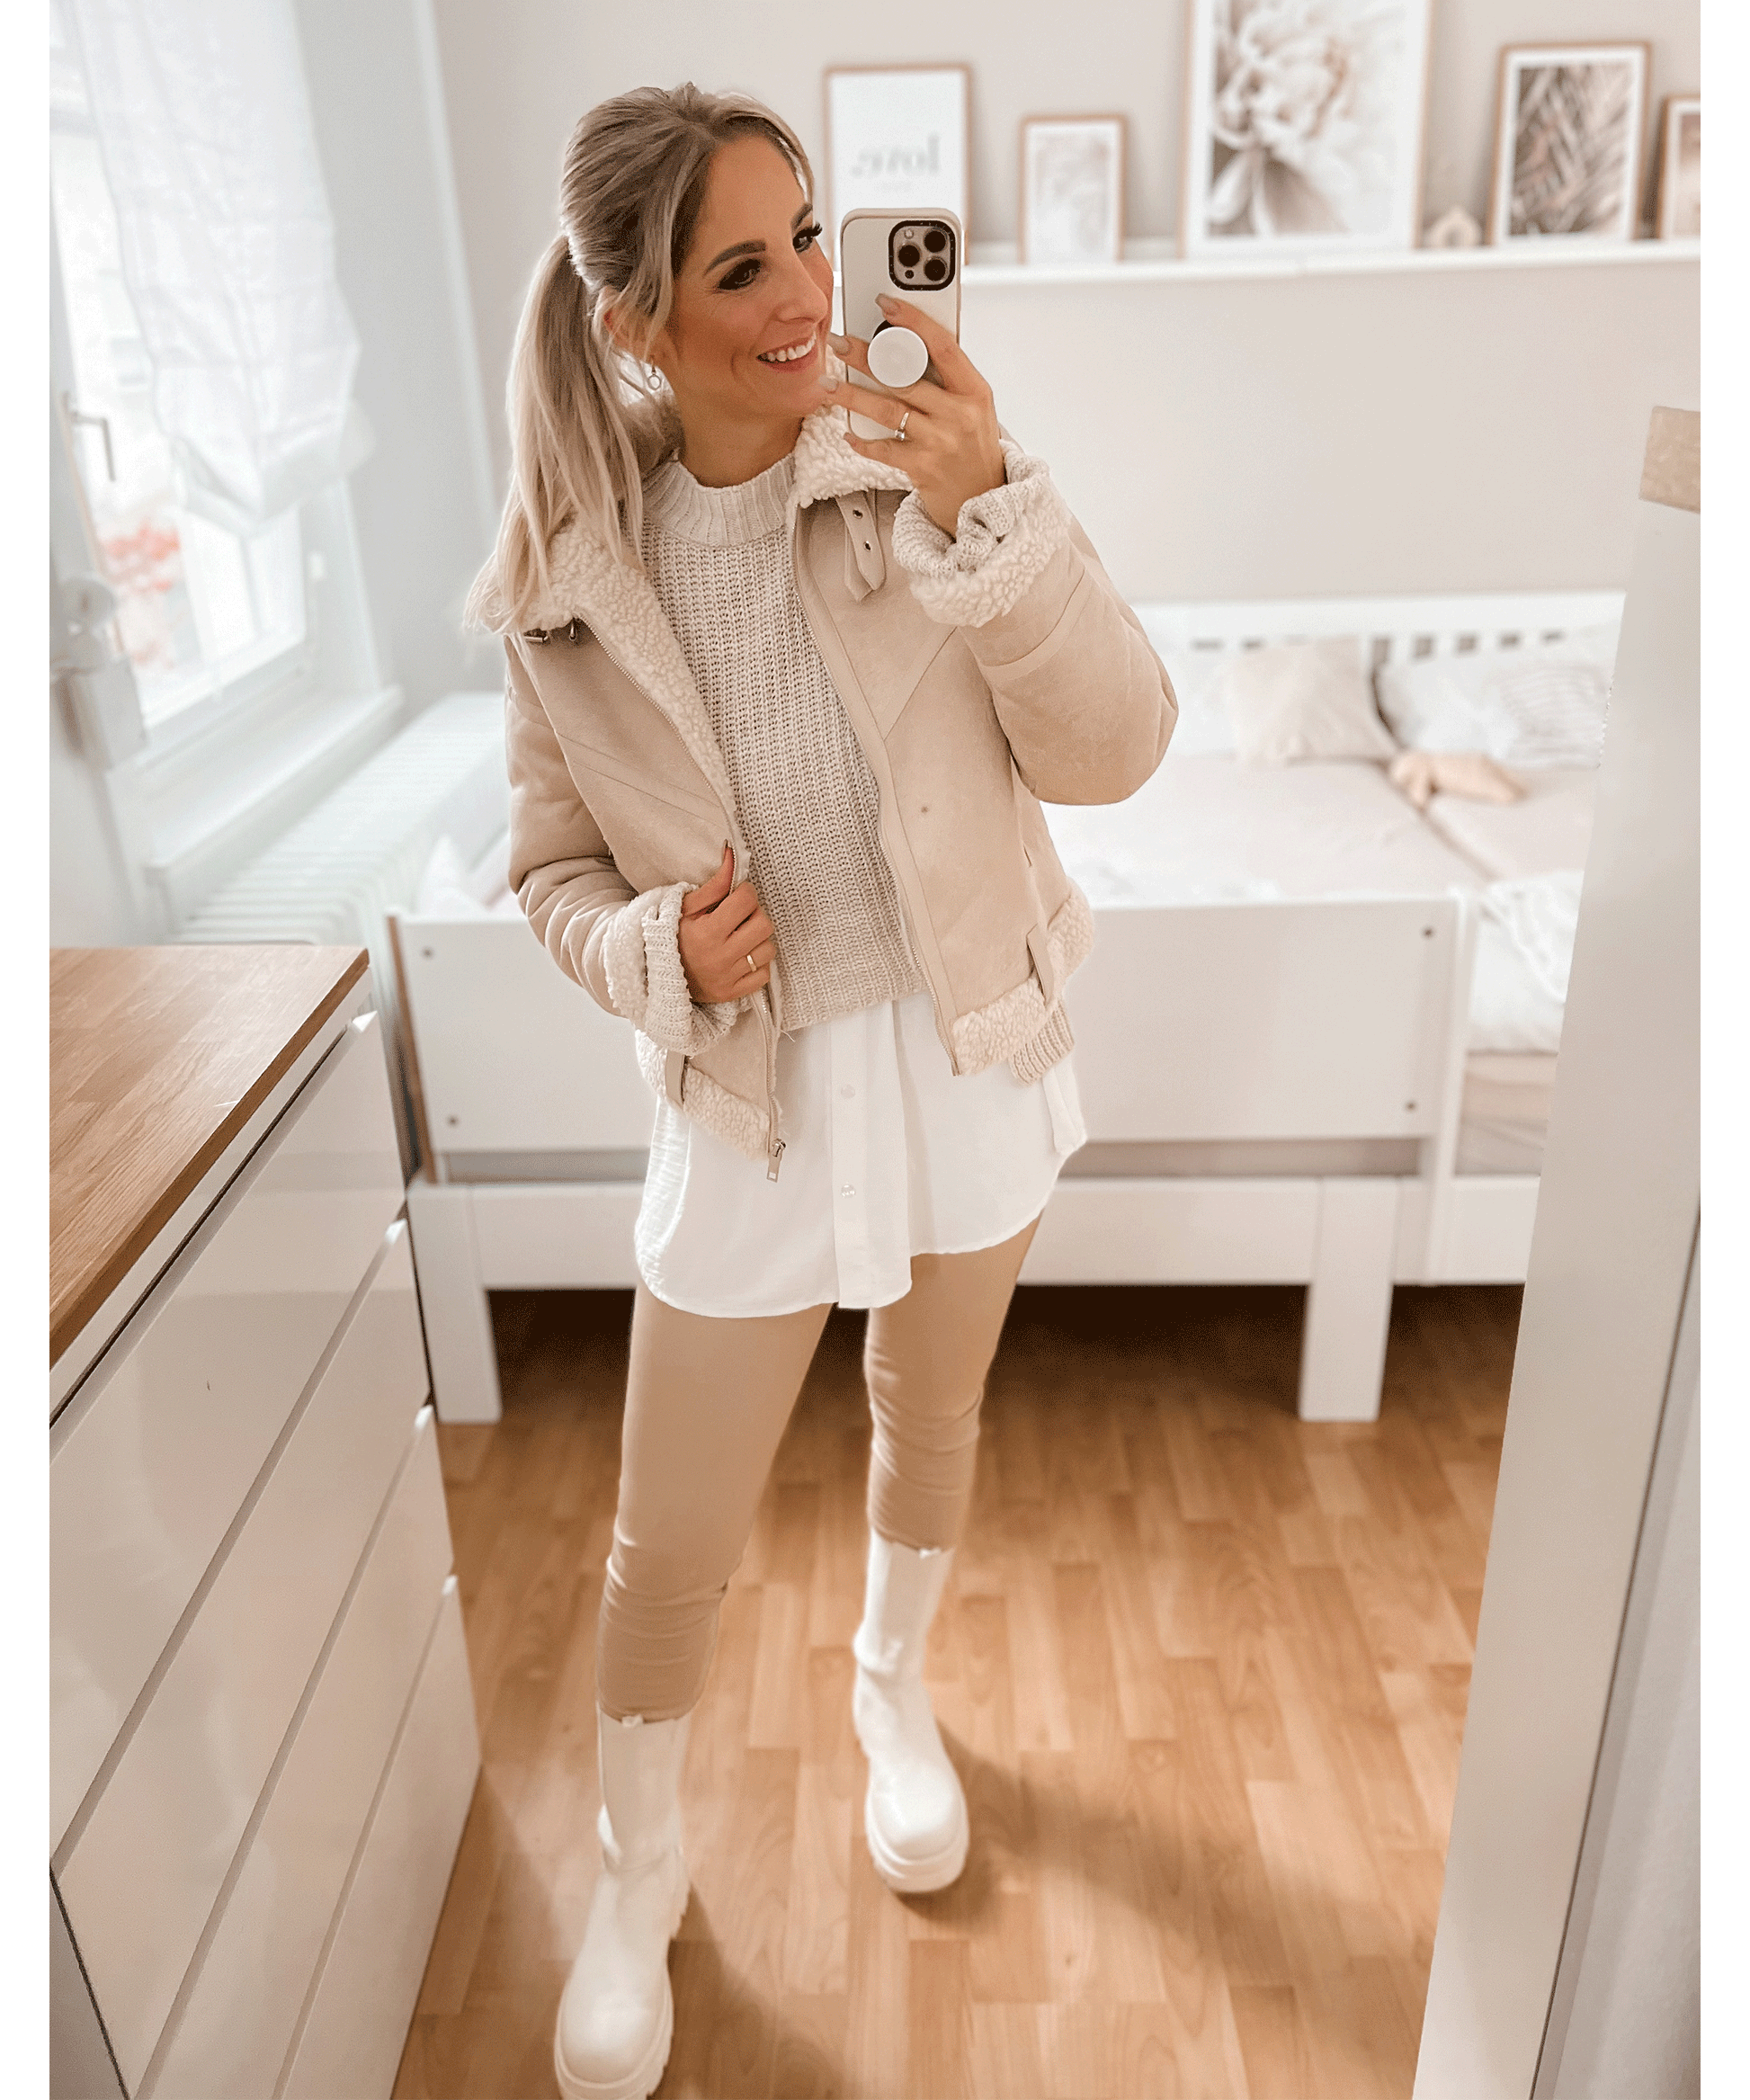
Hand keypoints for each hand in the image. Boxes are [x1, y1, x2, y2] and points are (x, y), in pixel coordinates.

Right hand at [678, 844, 776, 1002]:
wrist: (656, 975)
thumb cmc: (674, 935)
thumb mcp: (687, 907)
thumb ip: (715, 884)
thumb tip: (733, 856)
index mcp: (707, 932)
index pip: (746, 901)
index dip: (745, 892)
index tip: (738, 895)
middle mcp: (720, 957)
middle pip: (763, 925)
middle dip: (755, 915)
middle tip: (741, 916)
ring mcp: (728, 978)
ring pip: (767, 950)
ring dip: (758, 940)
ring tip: (740, 937)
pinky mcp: (733, 993)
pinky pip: (764, 974)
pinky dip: (758, 964)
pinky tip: (742, 957)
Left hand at [827, 294, 1005, 536]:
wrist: (984, 501)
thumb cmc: (973, 449)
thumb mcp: (974, 409)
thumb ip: (947, 381)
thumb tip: (902, 347)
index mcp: (975, 391)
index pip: (943, 346)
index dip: (914, 322)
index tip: (886, 304)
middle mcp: (959, 414)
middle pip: (905, 376)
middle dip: (867, 357)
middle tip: (839, 342)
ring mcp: (941, 442)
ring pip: (888, 410)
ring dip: (852, 396)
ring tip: (827, 385)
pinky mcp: (923, 468)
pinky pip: (884, 449)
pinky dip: (863, 441)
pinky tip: (847, 432)